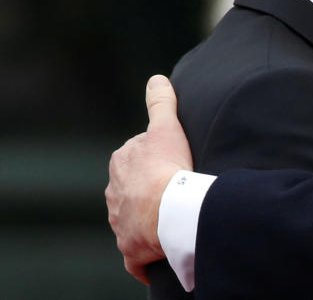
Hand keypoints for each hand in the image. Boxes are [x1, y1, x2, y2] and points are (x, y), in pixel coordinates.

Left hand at [106, 75, 192, 283]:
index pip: (137, 157)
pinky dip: (143, 255)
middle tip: (177, 187)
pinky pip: (135, 253)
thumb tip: (156, 78)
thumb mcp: (166, 127)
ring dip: (147, 218)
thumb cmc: (168, 166)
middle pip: (133, 188)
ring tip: (172, 216)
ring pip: (133, 218)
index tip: (175, 161)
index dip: (157, 158)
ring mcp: (120, 222)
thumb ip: (161, 102)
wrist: (168, 209)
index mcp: (120, 164)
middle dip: (149, 189)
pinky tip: (156, 254)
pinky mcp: (129, 248)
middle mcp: (114, 193)